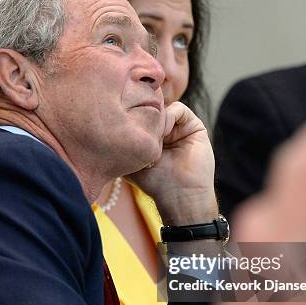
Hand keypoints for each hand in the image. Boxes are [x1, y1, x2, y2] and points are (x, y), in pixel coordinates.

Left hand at [129, 102, 217, 224]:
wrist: (179, 196)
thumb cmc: (154, 182)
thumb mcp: (133, 158)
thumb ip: (126, 140)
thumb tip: (111, 122)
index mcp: (152, 137)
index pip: (140, 115)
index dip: (131, 117)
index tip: (125, 128)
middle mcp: (166, 130)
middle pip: (151, 110)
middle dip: (143, 116)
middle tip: (138, 130)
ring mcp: (180, 127)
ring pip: (163, 109)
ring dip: (155, 119)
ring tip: (152, 137)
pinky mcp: (194, 126)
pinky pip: (178, 109)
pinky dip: (168, 117)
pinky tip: (164, 134)